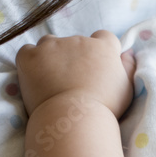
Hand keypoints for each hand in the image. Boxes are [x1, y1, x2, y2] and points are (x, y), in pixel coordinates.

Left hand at [16, 29, 135, 117]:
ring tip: (52, 80)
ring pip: (50, 44)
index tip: (95, 66)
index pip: (103, 37)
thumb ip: (128, 67)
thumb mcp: (127, 88)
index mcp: (103, 47)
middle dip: (74, 57)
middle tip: (73, 81)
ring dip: (51, 56)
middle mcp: (78, 40)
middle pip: (75, 42)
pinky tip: (35, 78)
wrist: (74, 119)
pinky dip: (30, 62)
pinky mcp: (30, 56)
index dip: (99, 50)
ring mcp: (52, 46)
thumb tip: (127, 53)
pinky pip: (27, 51)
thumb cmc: (105, 108)